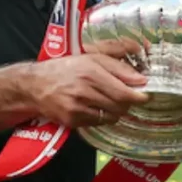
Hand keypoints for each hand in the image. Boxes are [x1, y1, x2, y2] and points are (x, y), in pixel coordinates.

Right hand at [26, 53, 148, 128]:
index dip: (139, 96)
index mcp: (91, 71)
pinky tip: (94, 107)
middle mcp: (84, 90)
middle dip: (128, 103)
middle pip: (120, 106)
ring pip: (112, 116)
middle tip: (126, 97)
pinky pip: (98, 123)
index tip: (145, 95)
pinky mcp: (73, 121)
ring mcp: (78, 108)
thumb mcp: (91, 58)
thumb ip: (118, 66)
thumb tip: (141, 79)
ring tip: (107, 100)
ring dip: (116, 111)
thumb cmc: (65, 68)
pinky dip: (102, 117)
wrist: (35, 85)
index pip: (124, 91)